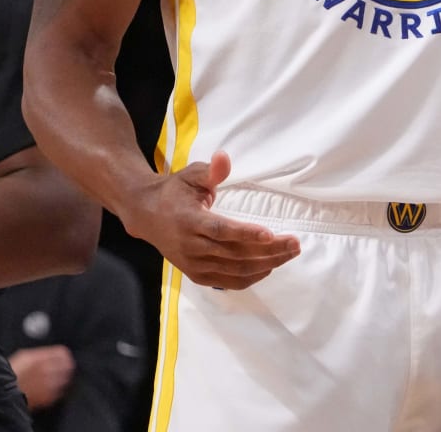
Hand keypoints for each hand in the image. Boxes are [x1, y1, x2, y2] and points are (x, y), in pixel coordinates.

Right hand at [9, 345, 74, 409]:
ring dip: (62, 379)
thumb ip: (39, 355)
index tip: (65, 358)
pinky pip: (59, 393)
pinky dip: (57, 391)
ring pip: (65, 380)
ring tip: (56, 380)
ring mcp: (48, 385)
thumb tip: (50, 354)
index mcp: (41, 359)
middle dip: (65, 367)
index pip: (62, 353)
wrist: (1, 394)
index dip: (64, 356)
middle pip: (67, 366)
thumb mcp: (23, 357)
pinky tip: (50, 390)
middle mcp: (47, 371)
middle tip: (63, 369)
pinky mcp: (46, 398)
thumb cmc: (9, 375)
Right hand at [124, 151, 299, 288]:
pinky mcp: (196, 274)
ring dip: (266, 264)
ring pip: (234, 270)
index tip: (271, 233)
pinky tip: (270, 267)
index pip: (220, 230)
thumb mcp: (190, 175)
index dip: (246, 234)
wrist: (146, 215)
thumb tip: (225, 158)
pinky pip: (227, 281)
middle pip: (234, 253)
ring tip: (290, 253)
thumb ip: (210, 170)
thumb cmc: (174, 192)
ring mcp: (193, 264)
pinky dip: (250, 277)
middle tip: (295, 243)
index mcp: (189, 220)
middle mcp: (190, 246)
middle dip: (268, 250)